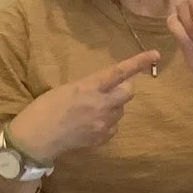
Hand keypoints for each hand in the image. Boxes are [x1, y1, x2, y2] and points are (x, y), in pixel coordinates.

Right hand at [2, 50, 162, 166]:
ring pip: (121, 110)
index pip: (120, 72)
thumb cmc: (45, 107)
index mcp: (90, 87)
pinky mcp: (102, 138)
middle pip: (128, 93)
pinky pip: (114, 126)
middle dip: (123, 89)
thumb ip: (90, 86)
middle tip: (109, 90)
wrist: (36, 138)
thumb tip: (106, 86)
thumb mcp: (67, 89)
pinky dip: (107, 123)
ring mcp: (103, 123)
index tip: (155, 54)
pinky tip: (90, 124)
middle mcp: (101, 104)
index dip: (139, 62)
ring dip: (113, 106)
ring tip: (92, 109)